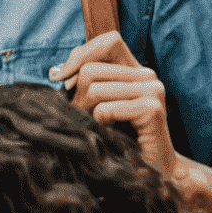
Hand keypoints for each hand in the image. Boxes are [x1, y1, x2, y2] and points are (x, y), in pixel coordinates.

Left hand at [52, 33, 176, 179]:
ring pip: (95, 88)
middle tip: (85, 117)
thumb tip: (57, 72)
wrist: (147, 172)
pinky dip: (100, 122)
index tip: (63, 79)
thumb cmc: (116, 138)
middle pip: (91, 69)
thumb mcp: (94, 104)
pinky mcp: (152, 109)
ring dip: (87, 112)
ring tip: (99, 127)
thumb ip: (84, 82)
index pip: (108, 40)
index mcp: (133, 70)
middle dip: (77, 96)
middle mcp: (147, 76)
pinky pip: (106, 108)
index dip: (81, 55)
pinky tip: (112, 133)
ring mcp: (154, 90)